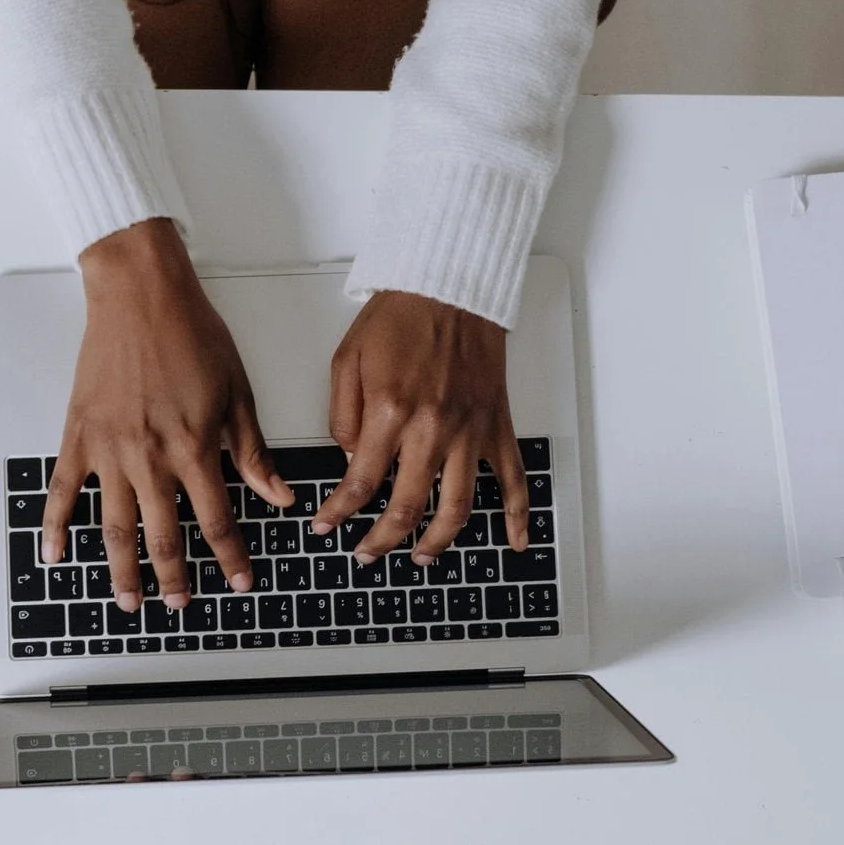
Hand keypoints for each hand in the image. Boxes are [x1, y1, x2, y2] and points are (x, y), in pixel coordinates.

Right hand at [40, 220, 294, 609]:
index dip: (230, 557)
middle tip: (179, 605)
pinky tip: (54, 556)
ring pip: (114, 526)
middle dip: (174, 578)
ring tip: (128, 601)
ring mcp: (109, 450)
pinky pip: (63, 491)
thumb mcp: (237, 393)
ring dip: (121, 570)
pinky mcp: (79, 435)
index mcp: (193, 447)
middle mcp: (149, 457)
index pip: (216, 520)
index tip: (240, 580)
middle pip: (162, 536)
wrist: (139, 294)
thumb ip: (252, 452)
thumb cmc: (190, 333)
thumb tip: (278, 496)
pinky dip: (55, 526)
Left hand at [310, 291, 530, 563]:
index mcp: (391, 413)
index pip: (359, 483)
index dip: (338, 514)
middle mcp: (432, 429)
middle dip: (380, 541)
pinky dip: (517, 516)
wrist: (450, 286)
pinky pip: (512, 479)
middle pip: (407, 507)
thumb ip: (343, 417)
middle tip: (366, 553)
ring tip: (420, 558)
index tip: (326, 527)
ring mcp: (469, 432)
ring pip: (457, 507)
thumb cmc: (399, 316)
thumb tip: (350, 461)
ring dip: (437, 542)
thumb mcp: (347, 361)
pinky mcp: (496, 426)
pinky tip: (513, 542)